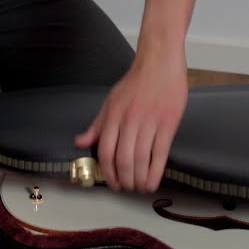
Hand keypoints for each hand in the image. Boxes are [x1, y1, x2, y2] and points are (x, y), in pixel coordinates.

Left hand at [75, 48, 188, 192]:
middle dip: (124, 179)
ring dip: (140, 179)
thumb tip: (80, 142)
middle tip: (127, 187)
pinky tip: (153, 181)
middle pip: (123, 159)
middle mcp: (129, 120)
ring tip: (140, 187)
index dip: (108, 172)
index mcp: (113, 115)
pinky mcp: (168, 122)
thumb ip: (97, 125)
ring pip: (141, 159)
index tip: (112, 182)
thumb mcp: (111, 101)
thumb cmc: (136, 81)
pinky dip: (156, 171)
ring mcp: (149, 122)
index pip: (105, 150)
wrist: (159, 61)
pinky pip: (160, 153)